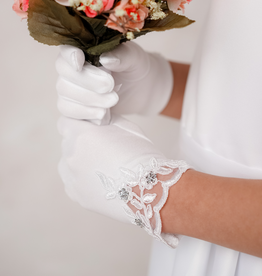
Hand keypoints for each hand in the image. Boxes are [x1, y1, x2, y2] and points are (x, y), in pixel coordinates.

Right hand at [55, 42, 172, 123]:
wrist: (141, 89)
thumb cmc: (134, 68)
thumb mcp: (134, 58)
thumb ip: (122, 56)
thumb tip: (105, 59)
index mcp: (84, 49)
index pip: (67, 49)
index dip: (70, 56)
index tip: (80, 63)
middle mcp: (73, 67)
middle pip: (64, 72)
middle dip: (87, 81)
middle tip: (110, 86)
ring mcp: (71, 87)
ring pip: (65, 93)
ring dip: (89, 99)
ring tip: (113, 100)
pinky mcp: (76, 106)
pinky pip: (68, 110)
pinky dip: (85, 113)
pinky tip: (103, 114)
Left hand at [58, 114, 188, 246]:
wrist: (151, 188)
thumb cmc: (142, 155)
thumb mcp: (126, 127)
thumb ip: (105, 120)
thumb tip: (97, 120)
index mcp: (81, 135)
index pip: (66, 122)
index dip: (78, 123)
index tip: (89, 128)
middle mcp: (71, 155)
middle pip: (68, 142)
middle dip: (81, 141)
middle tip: (102, 148)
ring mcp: (71, 177)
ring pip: (68, 161)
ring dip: (80, 159)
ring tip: (101, 166)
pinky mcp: (76, 194)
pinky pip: (72, 180)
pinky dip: (81, 177)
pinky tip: (99, 179)